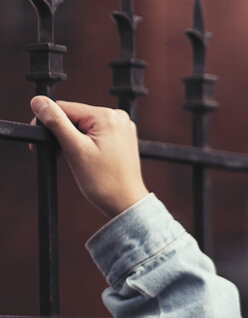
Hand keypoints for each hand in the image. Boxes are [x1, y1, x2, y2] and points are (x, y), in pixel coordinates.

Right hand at [29, 98, 148, 218]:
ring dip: (76, 139)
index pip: (65, 108)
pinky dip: (88, 143)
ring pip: (85, 125)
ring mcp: (123, 126)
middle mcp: (118, 116)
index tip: (40, 144)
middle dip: (64, 133)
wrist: (126, 204)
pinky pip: (97, 133)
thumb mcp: (75, 150)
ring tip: (80, 160)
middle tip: (62, 156)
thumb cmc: (104, 183)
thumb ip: (56, 122)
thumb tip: (38, 101)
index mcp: (107, 116)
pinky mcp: (123, 137)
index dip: (49, 124)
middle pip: (76, 116)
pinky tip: (90, 158)